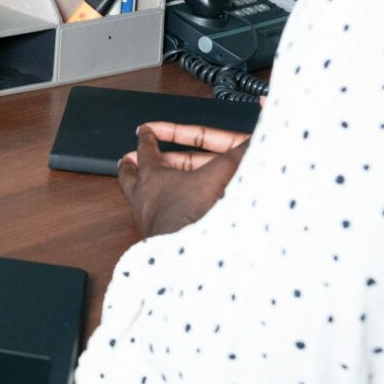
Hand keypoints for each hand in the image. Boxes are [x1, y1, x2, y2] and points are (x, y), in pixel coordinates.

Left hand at [117, 122, 249, 237]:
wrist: (185, 254)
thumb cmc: (193, 214)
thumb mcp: (219, 175)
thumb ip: (238, 154)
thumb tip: (257, 140)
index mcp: (154, 176)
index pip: (146, 149)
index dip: (147, 136)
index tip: (144, 130)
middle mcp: (143, 195)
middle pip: (129, 175)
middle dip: (129, 165)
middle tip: (125, 159)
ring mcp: (144, 217)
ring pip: (133, 197)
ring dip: (136, 188)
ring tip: (137, 187)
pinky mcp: (151, 236)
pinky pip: (144, 218)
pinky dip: (148, 212)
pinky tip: (156, 217)